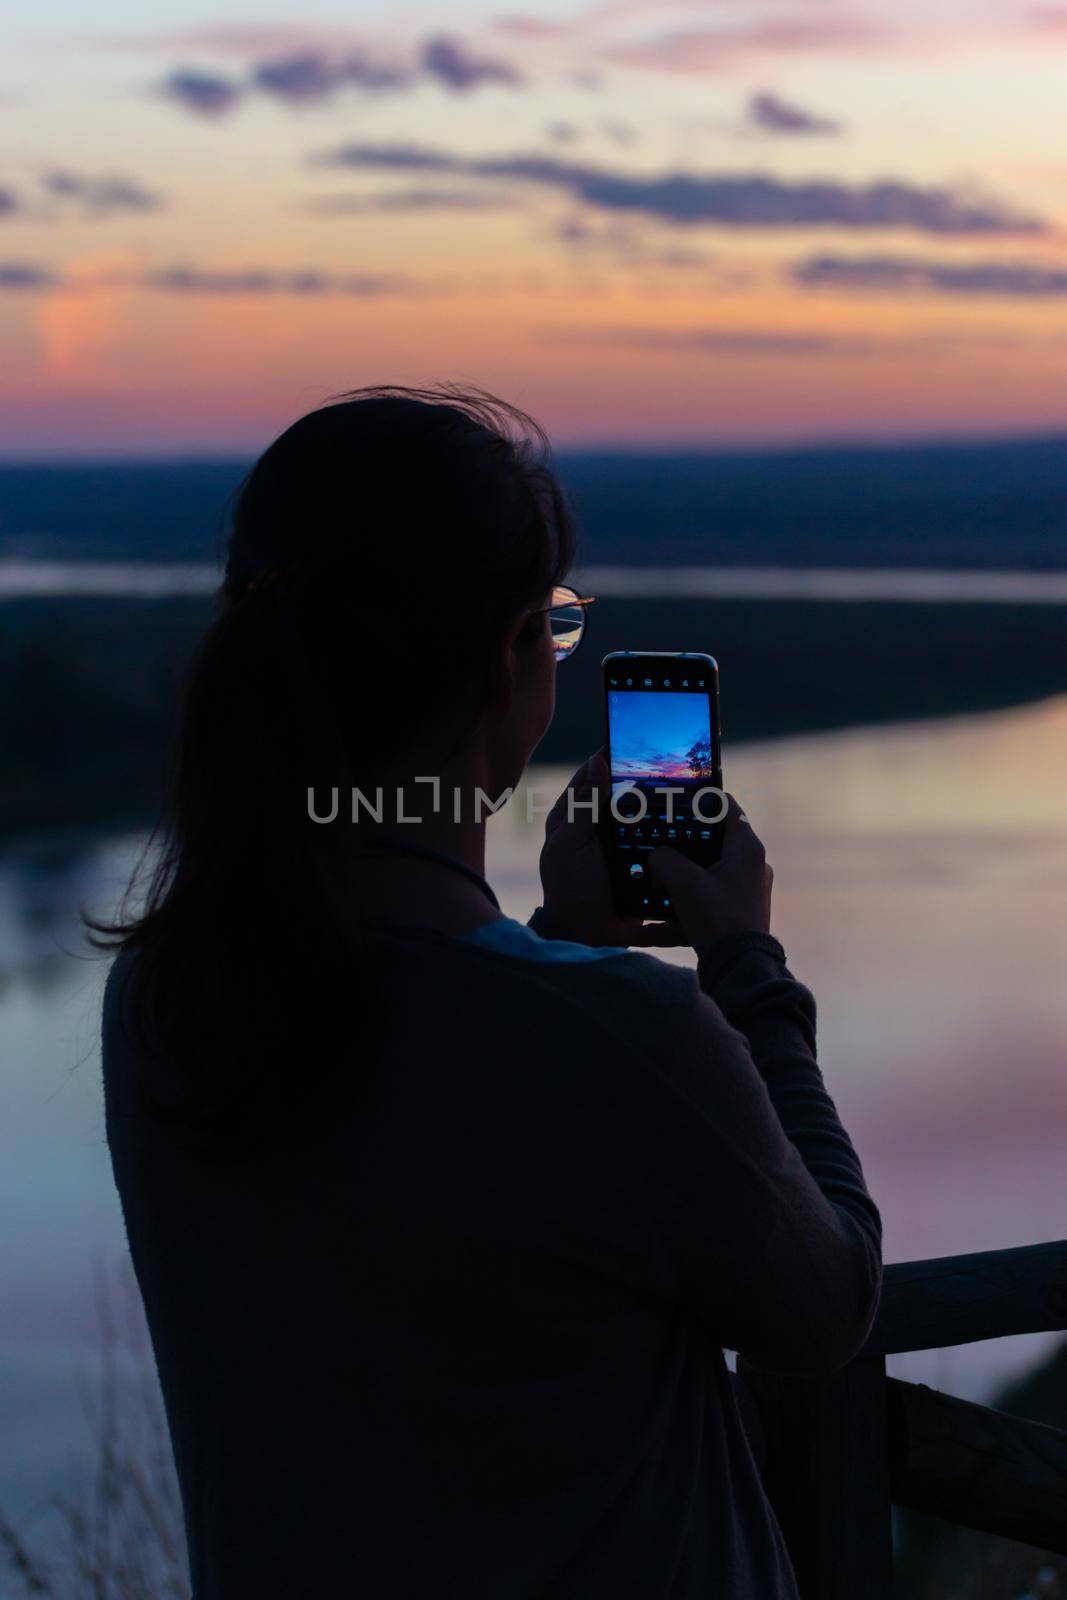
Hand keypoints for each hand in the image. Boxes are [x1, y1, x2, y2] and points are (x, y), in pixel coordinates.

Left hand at [537, 752, 686, 949]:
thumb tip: (596, 761)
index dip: (613, 756)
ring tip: (691, 785)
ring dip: (664, 804)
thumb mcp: (569, 845)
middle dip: (646, 777)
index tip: (636, 735)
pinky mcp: (643, 863)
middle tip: (673, 758)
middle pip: (625, 792)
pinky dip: (675, 833)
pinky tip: (697, 822)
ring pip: (646, 814)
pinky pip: (660, 842)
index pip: (594, 775)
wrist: (586, 937)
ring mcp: (623, 844)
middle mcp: (600, 826)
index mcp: (577, 816)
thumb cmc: (569, 889)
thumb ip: (584, 805)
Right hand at [648, 794, 772, 961]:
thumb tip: (655, 858)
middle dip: (682, 841)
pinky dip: (682, 903)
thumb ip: (664, 860)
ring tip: (653, 876)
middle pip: (712, 840)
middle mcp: (749, 865)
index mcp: (746, 849)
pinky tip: (652, 920)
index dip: (701, 798)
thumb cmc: (719, 921)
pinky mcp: (735, 911)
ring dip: (679, 873)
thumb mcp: (684, 883)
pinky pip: (704, 899)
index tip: (676, 796)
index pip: (726, 807)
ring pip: (705, 870)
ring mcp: (744, 890)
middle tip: (657, 837)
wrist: (739, 970)